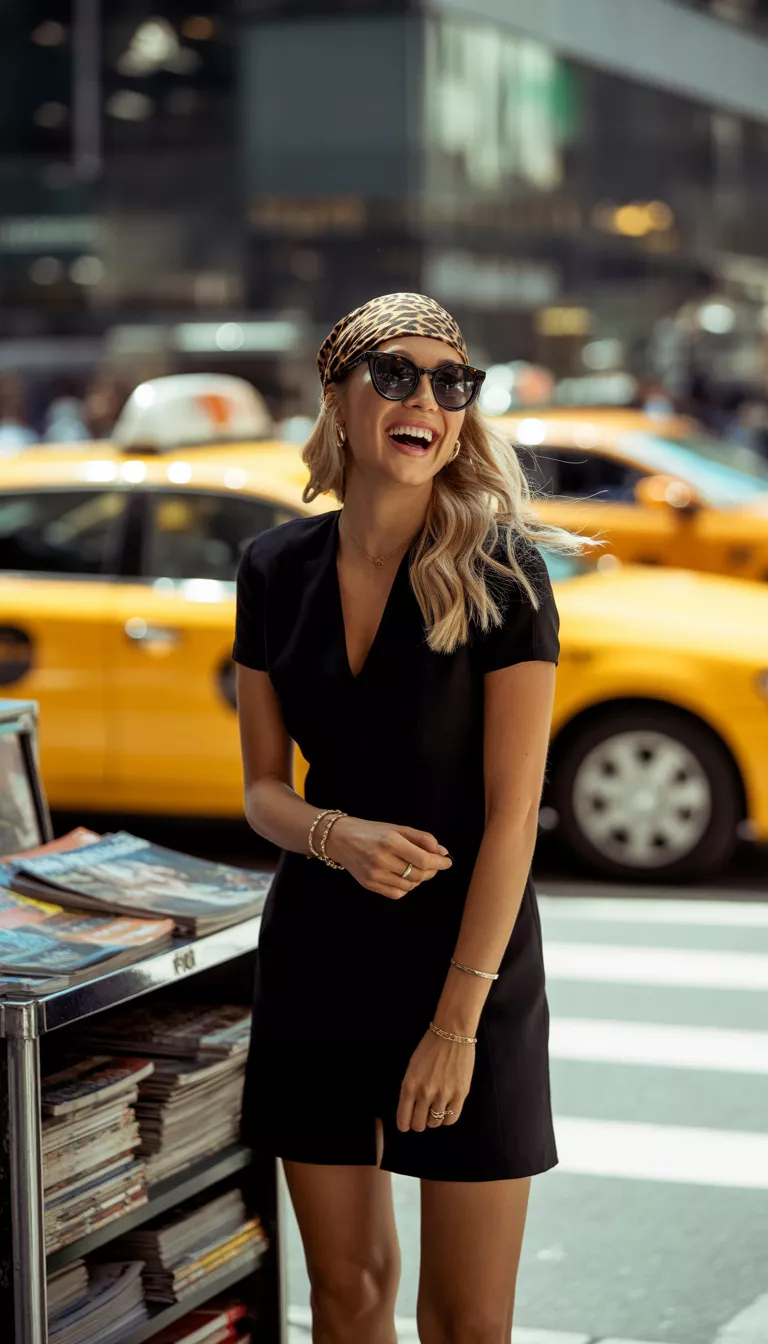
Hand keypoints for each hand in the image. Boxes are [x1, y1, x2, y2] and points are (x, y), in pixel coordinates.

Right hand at [324, 818, 451, 898]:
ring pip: (410, 886)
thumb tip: (442, 852)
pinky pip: (397, 893)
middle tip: (433, 864)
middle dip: (432, 871)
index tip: (447, 862)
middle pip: (418, 874)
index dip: (440, 863)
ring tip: (416, 868)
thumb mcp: (398, 828)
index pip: (423, 859)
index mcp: (390, 841)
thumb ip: (422, 839)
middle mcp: (382, 859)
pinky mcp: (369, 885)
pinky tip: (403, 876)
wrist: (340, 839)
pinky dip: (406, 887)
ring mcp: (374, 874)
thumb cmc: (372, 831)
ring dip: (419, 879)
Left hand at [396, 1028, 474, 1131]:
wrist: (452, 1034)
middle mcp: (425, 1093)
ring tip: (435, 1109)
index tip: (406, 1126)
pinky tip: (446, 1110)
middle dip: (418, 1123)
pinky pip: (451, 1119)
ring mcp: (443, 1094)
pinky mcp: (460, 1094)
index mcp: (409, 1085)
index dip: (404, 1125)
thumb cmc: (430, 1047)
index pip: (403, 1118)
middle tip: (421, 1117)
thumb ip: (410, 1089)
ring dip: (433, 1119)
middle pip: (419, 1124)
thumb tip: (410, 1109)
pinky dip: (447, 1118)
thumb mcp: (412, 1067)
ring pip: (435, 1123)